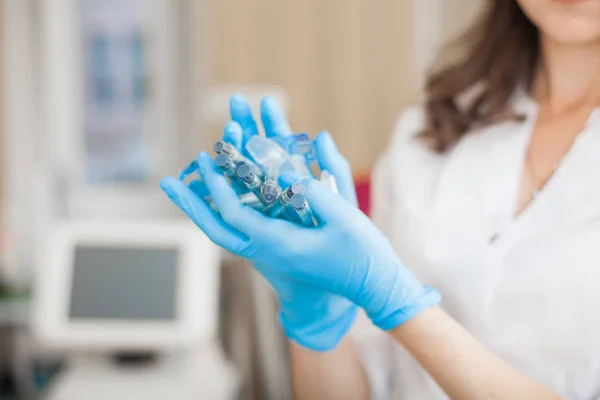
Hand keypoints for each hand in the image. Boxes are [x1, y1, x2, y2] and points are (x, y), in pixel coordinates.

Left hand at [161, 114, 439, 334]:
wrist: (372, 286)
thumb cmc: (362, 255)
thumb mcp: (342, 218)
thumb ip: (313, 190)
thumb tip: (283, 167)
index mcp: (281, 245)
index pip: (235, 215)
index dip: (219, 185)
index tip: (209, 157)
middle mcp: (269, 250)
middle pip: (217, 228)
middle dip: (192, 203)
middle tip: (169, 181)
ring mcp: (272, 250)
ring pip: (226, 229)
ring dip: (204, 206)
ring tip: (184, 185)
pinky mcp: (279, 246)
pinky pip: (243, 226)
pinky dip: (226, 208)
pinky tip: (222, 190)